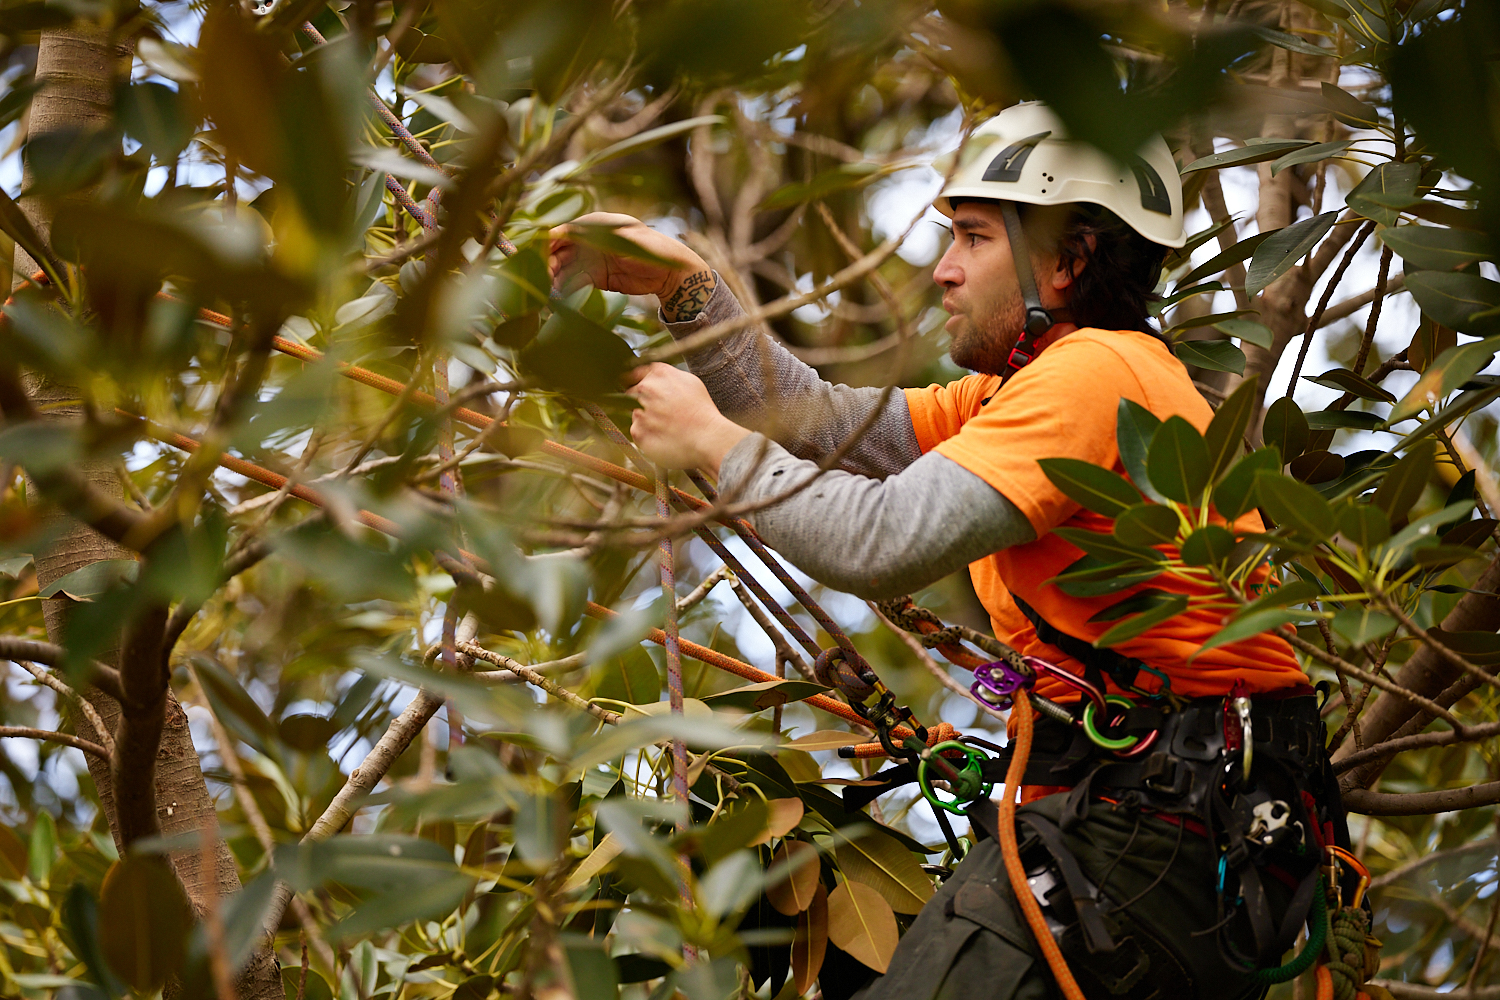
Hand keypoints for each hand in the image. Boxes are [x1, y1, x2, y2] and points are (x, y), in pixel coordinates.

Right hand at [549, 213, 713, 317]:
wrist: (671, 274)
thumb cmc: (651, 248)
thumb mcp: (624, 239)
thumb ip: (595, 237)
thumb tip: (565, 232)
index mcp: (595, 224)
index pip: (564, 231)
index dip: (548, 242)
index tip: (537, 254)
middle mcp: (589, 241)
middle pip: (560, 250)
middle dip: (548, 263)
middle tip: (541, 277)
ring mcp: (591, 260)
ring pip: (564, 267)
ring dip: (554, 277)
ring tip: (547, 288)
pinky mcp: (596, 278)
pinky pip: (575, 282)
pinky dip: (566, 288)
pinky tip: (559, 295)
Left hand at [625, 363, 750, 474]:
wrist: (708, 437)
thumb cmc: (702, 411)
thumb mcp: (690, 381)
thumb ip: (667, 376)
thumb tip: (654, 377)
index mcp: (658, 373)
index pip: (634, 373)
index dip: (635, 381)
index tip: (637, 388)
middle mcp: (645, 389)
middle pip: (632, 393)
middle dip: (641, 401)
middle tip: (660, 412)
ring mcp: (639, 410)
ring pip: (634, 413)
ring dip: (645, 418)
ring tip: (666, 426)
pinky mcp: (638, 431)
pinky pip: (636, 430)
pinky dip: (646, 434)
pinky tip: (663, 435)